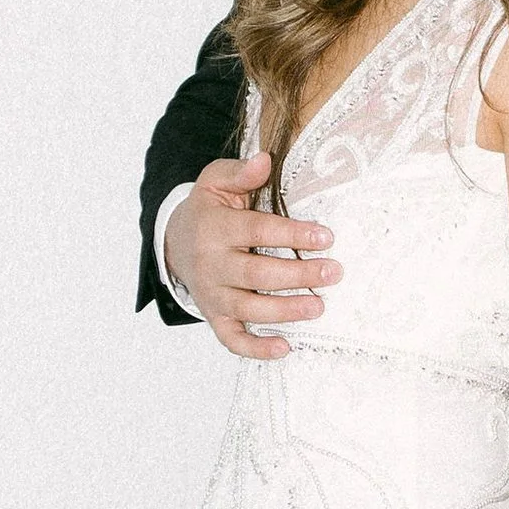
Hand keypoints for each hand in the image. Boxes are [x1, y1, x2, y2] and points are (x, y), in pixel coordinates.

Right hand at [163, 154, 341, 359]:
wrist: (175, 241)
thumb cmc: (209, 210)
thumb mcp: (216, 181)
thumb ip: (240, 172)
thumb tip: (265, 160)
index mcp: (215, 229)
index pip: (256, 231)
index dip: (292, 234)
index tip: (326, 236)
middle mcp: (210, 265)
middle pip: (256, 275)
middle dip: (298, 275)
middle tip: (334, 272)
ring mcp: (212, 294)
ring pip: (248, 309)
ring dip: (285, 311)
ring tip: (319, 307)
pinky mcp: (215, 316)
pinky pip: (232, 339)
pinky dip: (256, 349)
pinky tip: (285, 348)